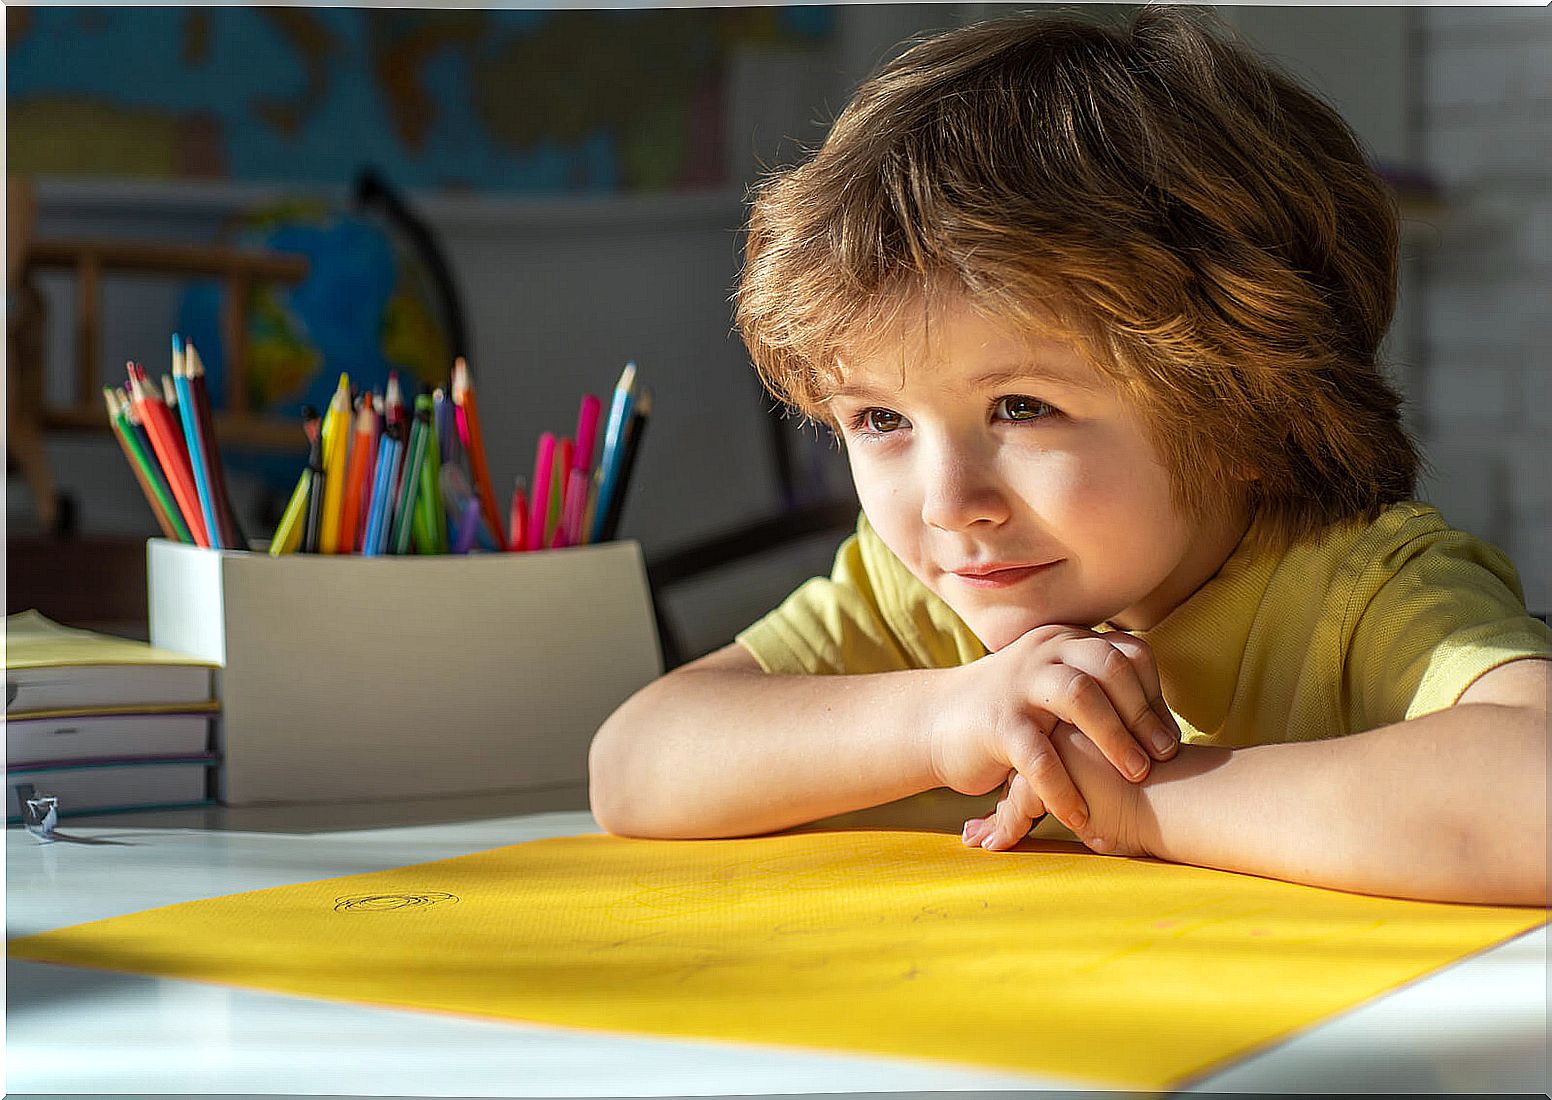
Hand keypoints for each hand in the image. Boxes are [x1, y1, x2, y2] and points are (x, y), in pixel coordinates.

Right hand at [929, 624, 1179, 837]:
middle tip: (1164, 757)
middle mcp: (1044, 653)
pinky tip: (1081, 817)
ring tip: (1136, 776)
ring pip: (1080, 696)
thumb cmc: (1009, 712)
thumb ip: (1095, 686)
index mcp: (1065, 642)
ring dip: (1116, 738)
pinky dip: (1065, 789)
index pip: (1128, 653)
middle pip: (1110, 666)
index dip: (1155, 694)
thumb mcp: (1052, 685)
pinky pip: (1039, 756)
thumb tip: (1158, 718)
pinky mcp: (996, 724)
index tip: (1167, 737)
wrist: (934, 721)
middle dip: (1144, 714)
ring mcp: (1018, 685)